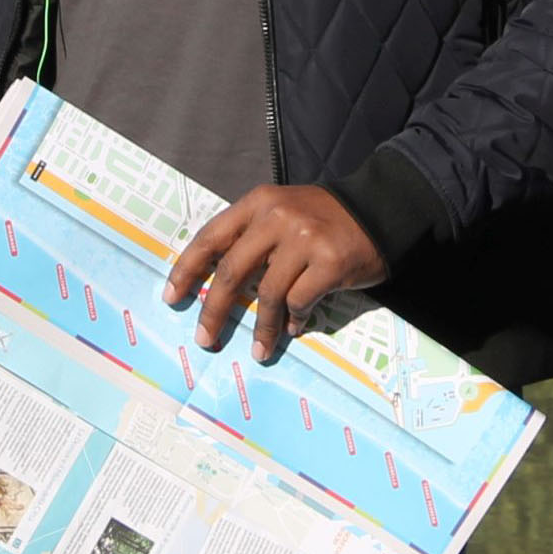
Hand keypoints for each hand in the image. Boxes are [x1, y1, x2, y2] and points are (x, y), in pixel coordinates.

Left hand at [166, 185, 388, 363]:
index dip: (187, 270)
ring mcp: (305, 238)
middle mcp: (277, 216)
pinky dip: (293, 320)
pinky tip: (294, 327)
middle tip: (205, 339)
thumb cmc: (323, 218)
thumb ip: (252, 239)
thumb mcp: (282, 212)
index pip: (210, 237)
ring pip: (268, 294)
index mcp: (258, 202)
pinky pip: (300, 301)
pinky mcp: (330, 261)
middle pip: (232, 271)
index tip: (171, 297)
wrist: (380, 208)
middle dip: (214, 310)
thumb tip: (218, 288)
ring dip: (261, 329)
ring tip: (260, 351)